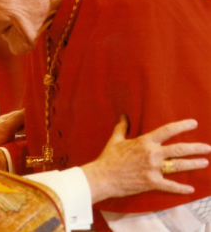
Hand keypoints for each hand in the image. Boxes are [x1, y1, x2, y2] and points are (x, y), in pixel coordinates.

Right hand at [82, 116, 210, 203]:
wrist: (104, 177)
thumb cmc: (108, 158)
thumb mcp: (115, 139)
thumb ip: (122, 127)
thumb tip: (123, 116)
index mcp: (144, 142)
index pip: (167, 130)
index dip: (182, 126)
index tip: (193, 123)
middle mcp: (152, 154)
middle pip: (179, 149)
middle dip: (196, 148)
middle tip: (207, 148)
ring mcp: (153, 169)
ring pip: (179, 166)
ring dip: (193, 164)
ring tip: (204, 162)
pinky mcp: (152, 183)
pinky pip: (170, 186)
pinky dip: (181, 188)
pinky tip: (191, 189)